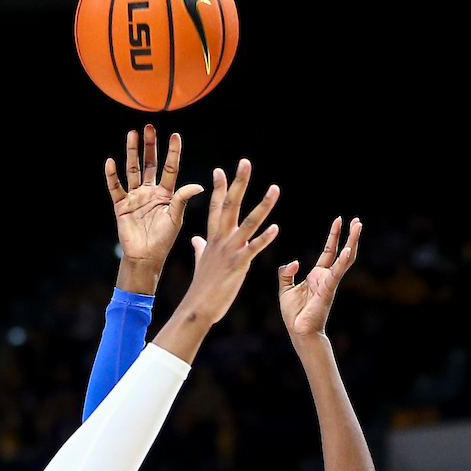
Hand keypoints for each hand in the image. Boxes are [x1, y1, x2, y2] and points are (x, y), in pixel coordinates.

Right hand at [106, 126, 203, 294]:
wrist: (146, 257)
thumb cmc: (163, 241)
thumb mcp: (175, 218)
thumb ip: (183, 199)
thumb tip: (198, 185)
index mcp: (166, 194)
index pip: (170, 168)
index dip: (173, 152)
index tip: (175, 135)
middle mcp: (150, 192)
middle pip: (150, 164)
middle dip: (150, 146)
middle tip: (149, 127)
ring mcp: (135, 197)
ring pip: (133, 170)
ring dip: (132, 153)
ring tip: (132, 134)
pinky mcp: (121, 205)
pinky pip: (115, 187)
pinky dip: (112, 175)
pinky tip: (111, 162)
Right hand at [180, 159, 278, 322]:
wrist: (197, 308)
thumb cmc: (201, 288)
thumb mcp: (200, 263)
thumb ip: (200, 248)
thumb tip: (195, 239)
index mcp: (213, 239)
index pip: (216, 207)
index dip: (219, 188)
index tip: (221, 170)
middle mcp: (221, 240)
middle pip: (230, 205)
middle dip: (239, 183)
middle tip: (245, 162)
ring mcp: (230, 251)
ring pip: (248, 223)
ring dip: (263, 205)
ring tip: (275, 189)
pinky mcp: (239, 264)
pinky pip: (253, 248)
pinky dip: (264, 238)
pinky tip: (276, 227)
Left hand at [278, 217, 360, 342]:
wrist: (299, 331)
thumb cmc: (294, 314)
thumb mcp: (285, 289)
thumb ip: (286, 273)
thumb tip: (294, 262)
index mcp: (317, 275)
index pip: (328, 251)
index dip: (334, 236)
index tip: (339, 220)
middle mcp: (326, 277)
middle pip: (341, 251)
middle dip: (349, 236)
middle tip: (357, 220)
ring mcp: (329, 282)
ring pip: (345, 259)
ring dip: (352, 242)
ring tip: (358, 226)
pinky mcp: (328, 289)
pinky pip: (337, 273)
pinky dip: (342, 261)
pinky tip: (348, 249)